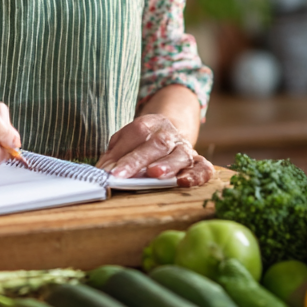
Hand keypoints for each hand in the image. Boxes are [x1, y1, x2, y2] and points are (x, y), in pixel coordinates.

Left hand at [97, 114, 214, 187]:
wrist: (172, 134)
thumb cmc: (142, 143)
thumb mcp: (125, 142)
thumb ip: (114, 155)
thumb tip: (103, 171)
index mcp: (151, 123)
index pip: (138, 132)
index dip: (123, 151)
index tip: (109, 170)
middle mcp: (170, 134)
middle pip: (157, 144)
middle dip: (137, 160)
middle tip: (120, 174)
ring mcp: (186, 148)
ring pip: (180, 154)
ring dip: (167, 164)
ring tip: (154, 174)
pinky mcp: (199, 162)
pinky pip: (203, 168)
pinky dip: (196, 175)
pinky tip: (183, 183)